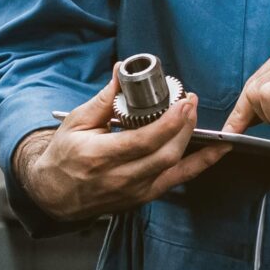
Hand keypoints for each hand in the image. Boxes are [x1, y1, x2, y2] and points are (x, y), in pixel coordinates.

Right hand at [14, 71, 225, 220]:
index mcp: (100, 156)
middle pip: (165, 155)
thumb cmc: (63, 156)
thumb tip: (121, 71)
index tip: (183, 102)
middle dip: (185, 127)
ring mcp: (134, 192)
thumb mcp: (76, 122)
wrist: (54, 195)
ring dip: (193, 142)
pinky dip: (199, 165)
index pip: (144, 140)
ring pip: (175, 169)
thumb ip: (104, 99)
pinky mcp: (142, 198)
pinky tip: (215, 151)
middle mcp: (120, 178)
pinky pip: (176, 181)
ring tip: (196, 117)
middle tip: (190, 103)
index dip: (170, 121)